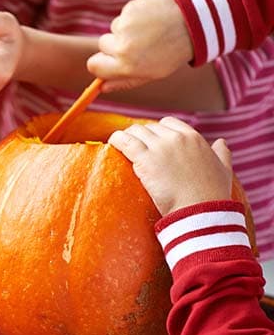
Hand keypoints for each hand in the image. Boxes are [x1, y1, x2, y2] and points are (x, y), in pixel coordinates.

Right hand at [87, 0, 192, 92]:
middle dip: (114, 44)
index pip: (94, 65)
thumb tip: (101, 87)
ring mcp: (125, 25)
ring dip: (127, 29)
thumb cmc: (172, 53)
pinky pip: (124, 14)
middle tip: (138, 44)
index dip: (100, 63)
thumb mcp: (151, 74)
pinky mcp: (130, 8)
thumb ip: (123, 81)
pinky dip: (135, 16)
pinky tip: (151, 19)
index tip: (108, 60)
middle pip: (102, 44)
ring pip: (114, 28)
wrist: (194, 24)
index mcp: (126, 65)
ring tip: (149, 31)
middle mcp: (122, 46)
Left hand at [108, 117, 232, 215]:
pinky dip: (116, 140)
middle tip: (132, 147)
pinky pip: (124, 141)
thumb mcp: (224, 170)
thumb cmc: (212, 195)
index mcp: (194, 138)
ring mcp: (160, 147)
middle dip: (140, 136)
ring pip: (135, 131)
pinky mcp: (144, 158)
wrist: (200, 211)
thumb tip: (221, 142)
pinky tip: (112, 144)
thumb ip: (222, 154)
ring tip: (121, 147)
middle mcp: (176, 138)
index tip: (150, 141)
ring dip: (126, 137)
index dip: (156, 131)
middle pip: (149, 127)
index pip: (168, 123)